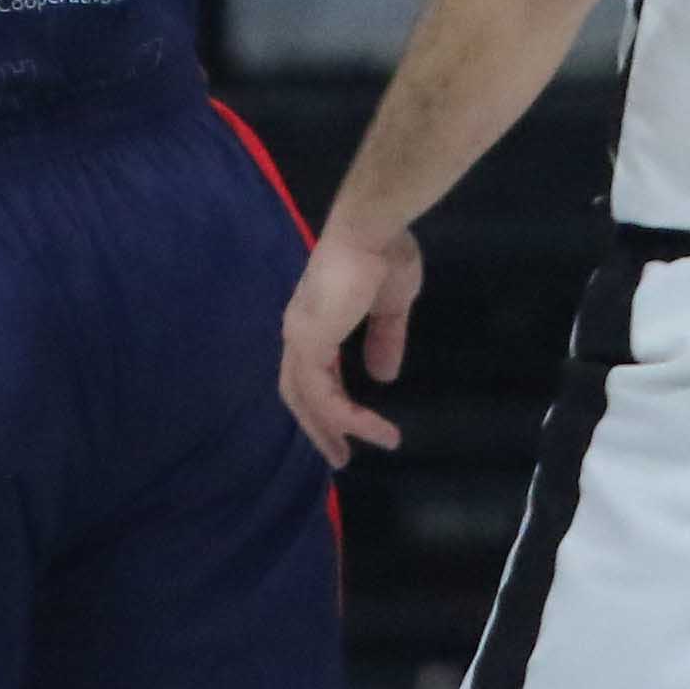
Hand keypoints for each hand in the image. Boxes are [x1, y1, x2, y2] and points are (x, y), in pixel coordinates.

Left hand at [276, 220, 418, 468]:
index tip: (350, 428)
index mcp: (316, 319)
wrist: (374, 230)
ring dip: (335, 430)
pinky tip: (370, 428)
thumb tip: (383, 376)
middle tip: (341, 458)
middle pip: (298, 393)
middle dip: (318, 428)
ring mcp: (300, 336)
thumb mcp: (392, 307)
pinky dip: (345, 418)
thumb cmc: (383, 256)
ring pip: (307, 400)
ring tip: (365, 450)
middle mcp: (300, 330)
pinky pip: (322, 395)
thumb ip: (385, 339)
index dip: (327, 402)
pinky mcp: (309, 342)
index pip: (311, 372)